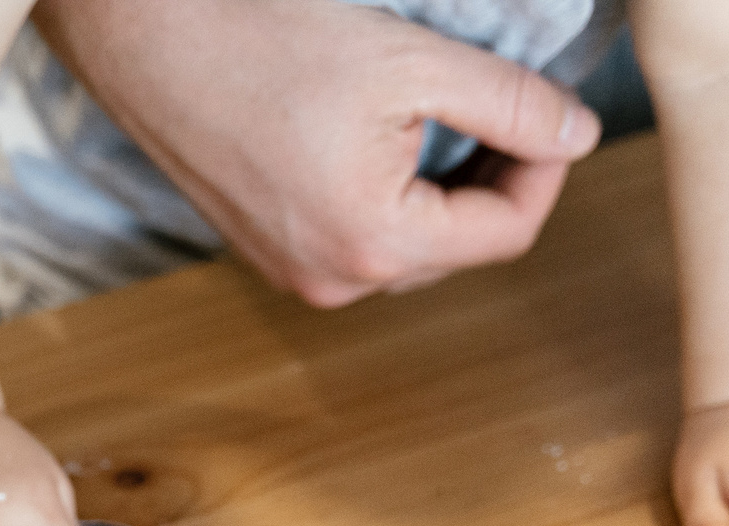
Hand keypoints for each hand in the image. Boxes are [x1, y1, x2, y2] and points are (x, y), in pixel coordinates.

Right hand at [34, 0, 600, 306]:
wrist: (150, 42)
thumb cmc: (268, 44)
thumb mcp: (413, 63)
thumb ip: (509, 104)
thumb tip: (578, 135)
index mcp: (375, 244)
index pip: (507, 233)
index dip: (544, 169)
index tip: (545, 111)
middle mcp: (334, 280)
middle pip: (459, 248)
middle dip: (491, 180)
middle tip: (495, 106)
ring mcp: (295, 273)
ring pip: (410, 247)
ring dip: (439, 190)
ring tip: (428, 117)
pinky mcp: (268, 253)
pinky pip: (357, 239)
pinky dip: (386, 196)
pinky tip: (372, 136)